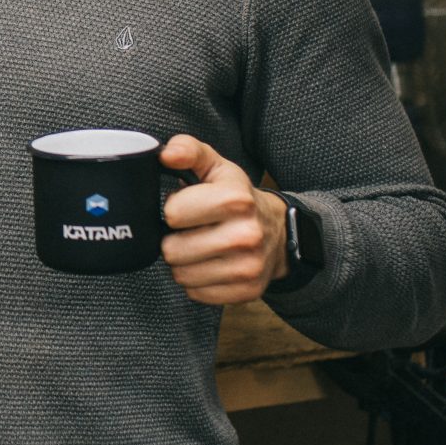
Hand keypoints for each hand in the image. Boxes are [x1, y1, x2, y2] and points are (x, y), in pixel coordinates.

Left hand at [158, 133, 287, 305]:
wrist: (278, 231)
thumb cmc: (238, 197)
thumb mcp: (216, 167)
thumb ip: (189, 151)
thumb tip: (167, 155)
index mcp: (236, 200)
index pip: (172, 214)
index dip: (174, 210)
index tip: (188, 207)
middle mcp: (246, 235)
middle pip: (172, 250)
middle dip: (175, 239)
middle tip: (192, 230)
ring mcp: (248, 267)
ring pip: (181, 275)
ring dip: (185, 262)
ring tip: (201, 246)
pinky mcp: (247, 292)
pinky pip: (196, 293)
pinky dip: (198, 281)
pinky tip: (211, 264)